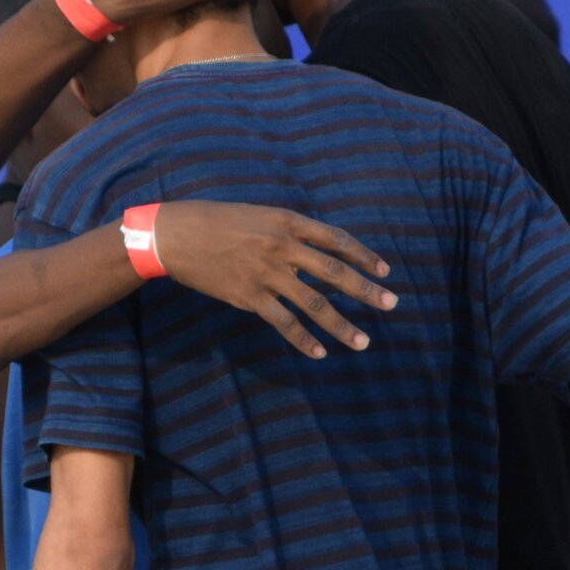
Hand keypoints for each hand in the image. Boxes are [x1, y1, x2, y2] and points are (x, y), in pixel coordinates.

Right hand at [152, 202, 394, 358]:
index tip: (385, 271)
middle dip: (367, 290)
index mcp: (287, 221)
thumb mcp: (258, 216)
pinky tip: (320, 352)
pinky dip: (304, 340)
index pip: (336, 239)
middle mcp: (282, 246)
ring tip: (362, 342)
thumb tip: (314, 255)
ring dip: (341, 325)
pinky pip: (284, 323)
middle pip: (335, 272)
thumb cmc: (217, 222)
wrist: (176, 235)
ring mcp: (267, 273)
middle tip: (393, 304)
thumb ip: (288, 233)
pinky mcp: (249, 296)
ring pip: (314, 303)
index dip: (364, 256)